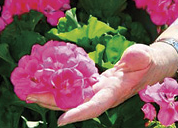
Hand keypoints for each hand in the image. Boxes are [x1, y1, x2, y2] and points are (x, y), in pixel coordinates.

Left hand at [27, 43, 177, 125]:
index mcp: (113, 91)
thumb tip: (131, 57)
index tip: (60, 121)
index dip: (78, 114)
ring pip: (70, 96)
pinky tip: (47, 81)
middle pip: (74, 103)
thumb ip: (138, 58)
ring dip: (51, 95)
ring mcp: (96, 90)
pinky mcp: (93, 84)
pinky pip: (74, 87)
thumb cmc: (146, 61)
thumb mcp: (144, 57)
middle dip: (52, 103)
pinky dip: (60, 85)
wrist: (147, 66)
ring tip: (30, 91)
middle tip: (30, 97)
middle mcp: (102, 94)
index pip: (95, 106)